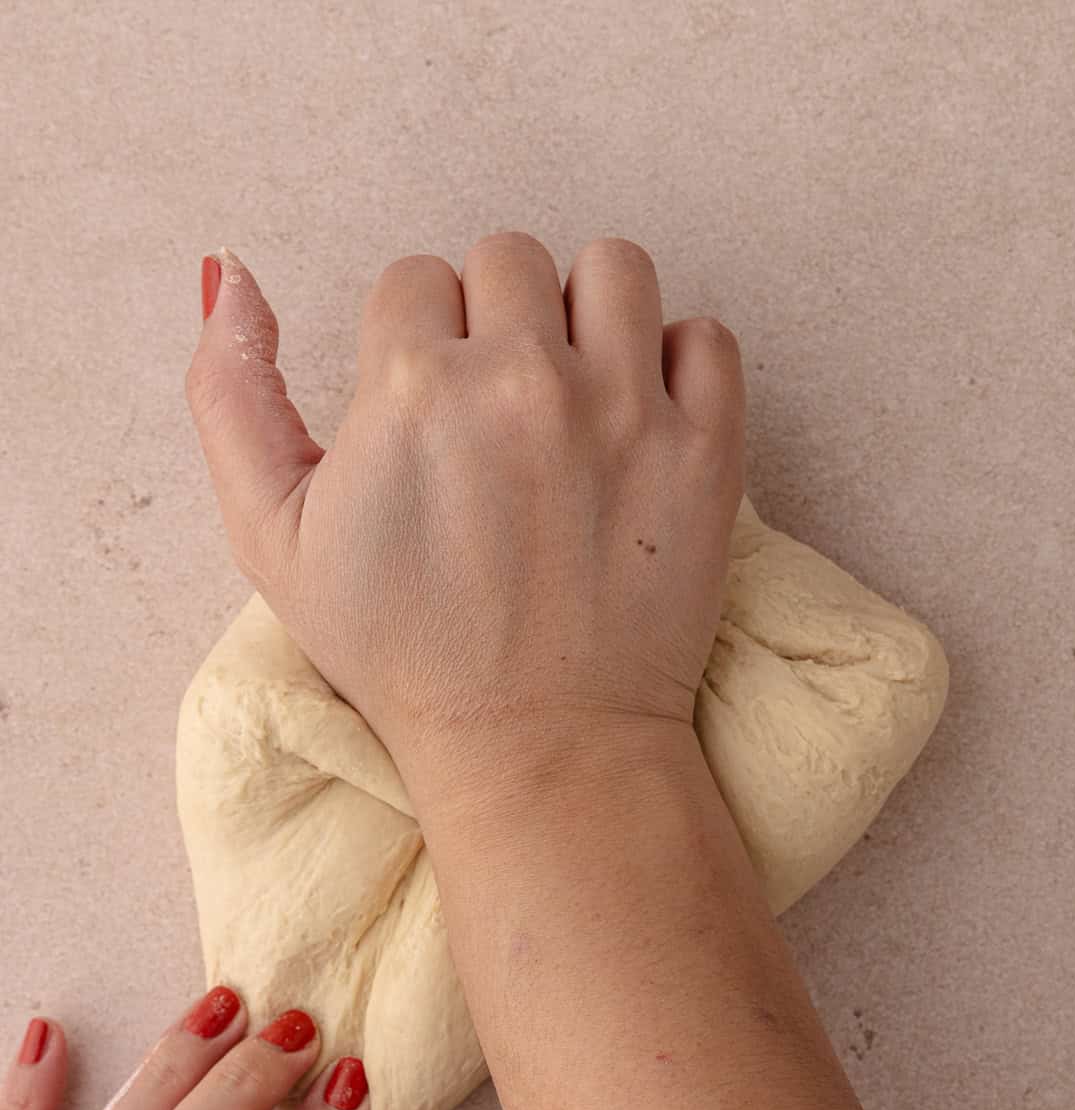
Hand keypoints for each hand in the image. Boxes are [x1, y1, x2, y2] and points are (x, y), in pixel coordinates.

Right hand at [185, 233, 744, 821]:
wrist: (539, 748)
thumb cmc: (403, 655)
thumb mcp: (272, 539)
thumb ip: (230, 397)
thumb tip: (231, 275)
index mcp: (411, 387)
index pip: (415, 279)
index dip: (416, 343)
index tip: (431, 416)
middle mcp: (522, 379)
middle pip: (509, 260)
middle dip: (496, 321)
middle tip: (500, 414)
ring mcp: (626, 410)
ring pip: (612, 269)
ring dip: (589, 317)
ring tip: (576, 397)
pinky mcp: (706, 452)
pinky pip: (707, 337)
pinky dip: (679, 364)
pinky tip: (644, 422)